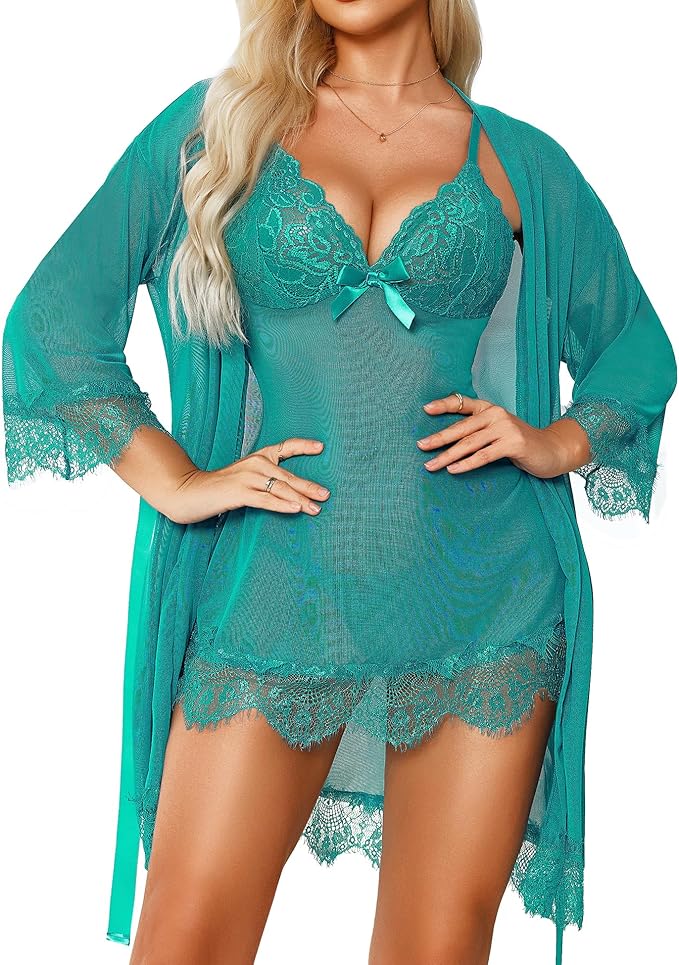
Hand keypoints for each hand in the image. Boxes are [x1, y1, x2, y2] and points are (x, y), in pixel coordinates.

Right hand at [170, 437, 330, 524]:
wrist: (188, 492)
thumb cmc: (218, 488)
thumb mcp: (244, 479)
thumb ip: (265, 481)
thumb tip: (292, 494)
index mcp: (258, 457)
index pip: (284, 447)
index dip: (303, 446)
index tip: (321, 447)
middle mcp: (255, 464)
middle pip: (288, 475)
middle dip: (309, 486)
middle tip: (326, 495)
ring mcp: (247, 478)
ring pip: (280, 488)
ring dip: (300, 499)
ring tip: (316, 508)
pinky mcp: (239, 493)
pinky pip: (266, 500)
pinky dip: (282, 505)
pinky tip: (296, 509)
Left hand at [416, 393, 590, 478]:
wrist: (552, 449)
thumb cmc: (520, 443)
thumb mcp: (498, 431)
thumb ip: (478, 431)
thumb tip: (446, 442)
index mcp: (490, 409)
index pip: (462, 403)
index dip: (443, 405)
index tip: (425, 410)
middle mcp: (496, 414)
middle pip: (461, 427)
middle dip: (438, 438)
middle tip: (420, 446)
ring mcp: (505, 428)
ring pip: (469, 443)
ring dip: (447, 456)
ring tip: (431, 465)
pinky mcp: (513, 443)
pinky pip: (484, 455)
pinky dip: (466, 463)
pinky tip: (453, 470)